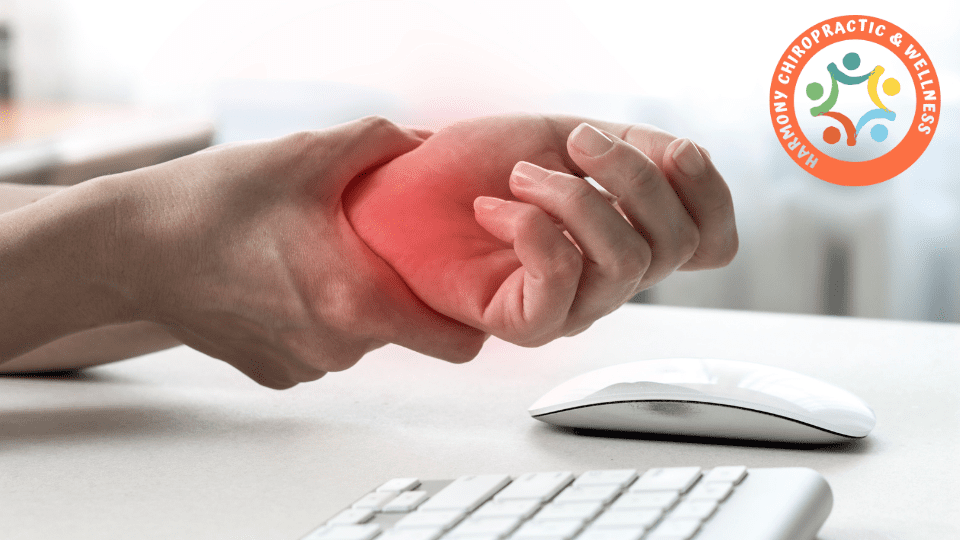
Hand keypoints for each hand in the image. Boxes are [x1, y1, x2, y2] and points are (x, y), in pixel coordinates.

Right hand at [115, 116, 485, 387]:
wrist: (128, 249)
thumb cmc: (213, 204)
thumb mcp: (305, 154)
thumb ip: (380, 143)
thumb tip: (426, 144)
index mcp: (359, 303)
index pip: (457, 343)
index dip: (469, 314)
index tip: (458, 282)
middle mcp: (337, 349)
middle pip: (403, 329)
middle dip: (396, 286)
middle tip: (365, 241)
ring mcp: (303, 367)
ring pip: (359, 336)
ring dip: (352, 299)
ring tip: (313, 251)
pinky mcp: (273, 373)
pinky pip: (320, 346)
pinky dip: (314, 316)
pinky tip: (281, 277)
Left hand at [343, 114, 736, 345]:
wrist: (399, 190)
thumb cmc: (475, 166)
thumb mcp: (562, 139)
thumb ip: (629, 149)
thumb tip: (683, 158)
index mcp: (625, 234)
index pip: (710, 242)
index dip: (711, 195)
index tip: (672, 150)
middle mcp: (607, 278)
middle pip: (673, 244)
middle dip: (633, 176)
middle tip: (576, 141)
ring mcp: (569, 305)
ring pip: (624, 264)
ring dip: (574, 198)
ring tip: (520, 176)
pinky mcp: (524, 323)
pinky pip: (561, 281)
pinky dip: (531, 227)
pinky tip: (492, 209)